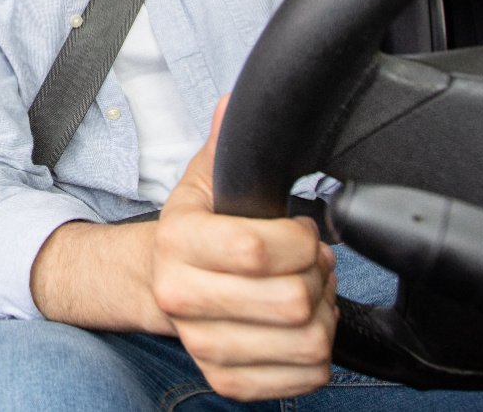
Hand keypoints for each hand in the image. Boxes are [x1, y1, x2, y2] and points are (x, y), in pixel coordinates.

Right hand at [152, 95, 337, 400]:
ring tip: (305, 294)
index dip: (300, 239)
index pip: (257, 249)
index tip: (300, 231)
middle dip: (316, 277)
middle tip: (307, 263)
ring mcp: (204, 344)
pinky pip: (303, 379)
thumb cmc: (195, 235)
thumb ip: (225, 145)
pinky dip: (316, 357)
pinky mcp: (226, 381)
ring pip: (307, 342)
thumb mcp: (204, 184)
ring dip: (322, 316)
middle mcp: (181, 297)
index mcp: (176, 242)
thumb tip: (234, 101)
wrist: (159, 286)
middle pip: (292, 300)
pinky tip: (296, 330)